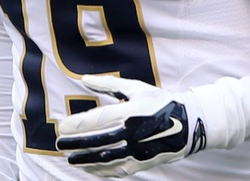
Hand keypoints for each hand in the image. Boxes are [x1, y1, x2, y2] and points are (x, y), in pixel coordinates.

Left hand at [56, 75, 205, 176]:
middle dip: (76, 144)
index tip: (62, 126)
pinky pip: (119, 169)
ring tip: (70, 159)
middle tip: (60, 143)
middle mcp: (134, 132)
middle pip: (99, 141)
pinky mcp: (144, 162)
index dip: (78, 124)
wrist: (190, 122)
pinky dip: (102, 171)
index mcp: (131, 111)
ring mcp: (139, 149)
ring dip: (86, 159)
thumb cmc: (159, 101)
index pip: (99, 120)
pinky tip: (89, 168)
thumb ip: (108, 84)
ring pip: (107, 158)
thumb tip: (83, 79)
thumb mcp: (135, 87)